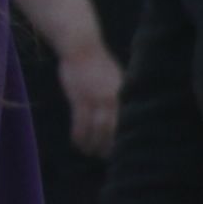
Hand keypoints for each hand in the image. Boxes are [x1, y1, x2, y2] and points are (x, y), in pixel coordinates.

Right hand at [57, 43, 124, 157]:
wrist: (81, 47)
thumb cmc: (96, 63)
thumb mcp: (114, 78)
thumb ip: (118, 94)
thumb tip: (120, 111)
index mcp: (123, 93)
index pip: (126, 121)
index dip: (122, 138)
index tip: (120, 150)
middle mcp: (113, 98)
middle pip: (113, 129)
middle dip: (108, 146)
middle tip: (103, 156)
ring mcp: (96, 98)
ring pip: (96, 129)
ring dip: (92, 143)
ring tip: (88, 152)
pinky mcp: (80, 98)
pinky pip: (80, 123)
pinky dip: (79, 135)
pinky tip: (76, 142)